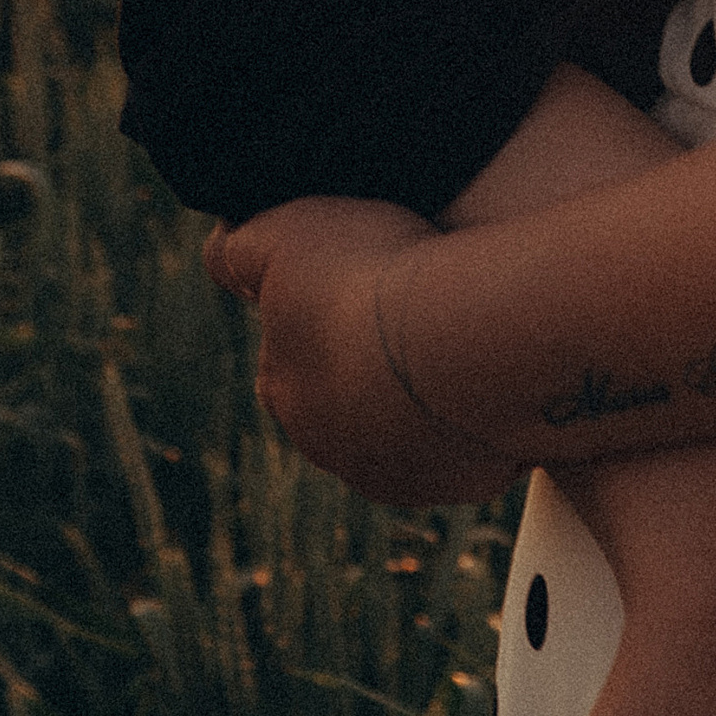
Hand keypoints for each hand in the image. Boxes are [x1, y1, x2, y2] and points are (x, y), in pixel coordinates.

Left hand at [207, 198, 513, 505]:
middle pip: (348, 399)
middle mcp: (334, 448)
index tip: (361, 276)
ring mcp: (402, 471)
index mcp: (286, 391)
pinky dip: (478, 409)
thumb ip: (239, 248)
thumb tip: (219, 252)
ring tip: (463, 330)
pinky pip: (470, 441)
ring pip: (409, 426)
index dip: (321, 310)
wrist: (463, 343)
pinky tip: (495, 365)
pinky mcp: (463, 479)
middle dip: (373, 361)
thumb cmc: (374, 281)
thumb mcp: (284, 236)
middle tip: (417, 302)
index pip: (289, 355)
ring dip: (428, 389)